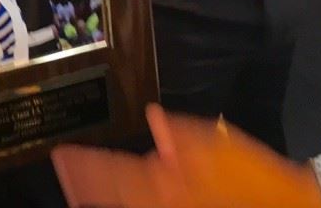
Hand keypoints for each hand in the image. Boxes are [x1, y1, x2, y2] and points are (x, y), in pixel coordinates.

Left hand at [52, 108, 320, 207]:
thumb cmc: (260, 183)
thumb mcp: (224, 147)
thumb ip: (184, 137)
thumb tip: (155, 120)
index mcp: (168, 185)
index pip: (115, 174)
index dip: (85, 166)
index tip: (60, 154)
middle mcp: (161, 203)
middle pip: (113, 197)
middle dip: (83, 185)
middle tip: (61, 169)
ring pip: (124, 207)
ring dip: (96, 197)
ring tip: (76, 187)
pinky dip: (124, 201)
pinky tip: (119, 197)